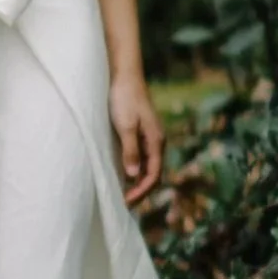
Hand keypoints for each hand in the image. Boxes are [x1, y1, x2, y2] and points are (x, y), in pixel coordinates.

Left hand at [108, 71, 164, 204]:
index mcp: (156, 141)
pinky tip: (122, 174)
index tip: (126, 202)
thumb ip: (130, 151)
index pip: (154, 174)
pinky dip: (133, 169)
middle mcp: (156, 141)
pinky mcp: (139, 132)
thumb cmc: (123, 98)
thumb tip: (133, 176)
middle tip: (123, 204)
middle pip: (153, 173)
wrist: (124, 75)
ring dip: (137, 181)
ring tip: (122, 193)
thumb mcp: (125, 126)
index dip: (142, 191)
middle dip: (141, 190)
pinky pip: (140, 156)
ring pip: (147, 165)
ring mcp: (149, 136)